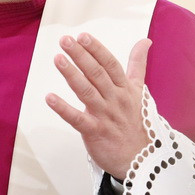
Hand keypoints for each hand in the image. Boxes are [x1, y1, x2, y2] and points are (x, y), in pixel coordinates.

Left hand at [46, 34, 150, 179]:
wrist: (142, 159)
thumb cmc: (136, 122)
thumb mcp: (140, 90)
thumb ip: (138, 64)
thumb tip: (145, 41)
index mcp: (125, 88)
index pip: (111, 64)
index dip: (97, 50)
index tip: (83, 36)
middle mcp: (115, 99)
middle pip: (97, 74)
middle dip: (81, 56)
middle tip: (66, 41)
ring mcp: (105, 116)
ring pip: (87, 92)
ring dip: (72, 75)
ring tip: (58, 59)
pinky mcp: (95, 132)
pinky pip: (77, 119)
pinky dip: (63, 109)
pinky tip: (49, 98)